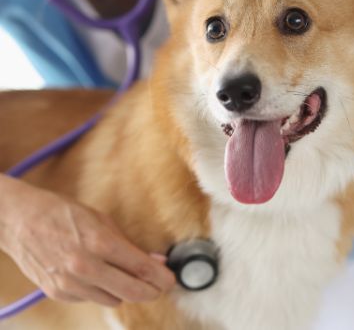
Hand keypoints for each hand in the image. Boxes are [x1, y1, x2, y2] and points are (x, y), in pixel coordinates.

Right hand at [0, 176, 174, 305]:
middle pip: (131, 291)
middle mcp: (85, 267)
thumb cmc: (64, 213)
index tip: (171, 280)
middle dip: (151, 291)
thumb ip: (129, 244)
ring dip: (124, 290)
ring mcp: (69, 283)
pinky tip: (97, 274)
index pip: (141, 268)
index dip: (161, 277)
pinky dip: (100, 290)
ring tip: (124, 273)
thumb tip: (156, 260)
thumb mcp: (102, 220)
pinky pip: (91, 299)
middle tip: (159, 285)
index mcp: (100, 242)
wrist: (22, 220)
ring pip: (113, 299)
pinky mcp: (57, 293)